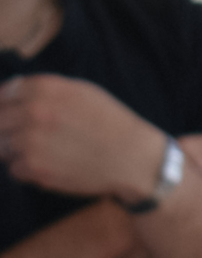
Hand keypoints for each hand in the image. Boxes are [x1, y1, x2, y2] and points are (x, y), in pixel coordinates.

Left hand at [0, 75, 169, 201]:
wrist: (133, 158)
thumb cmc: (110, 123)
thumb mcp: (83, 92)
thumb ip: (45, 88)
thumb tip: (9, 89)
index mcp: (47, 89)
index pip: (5, 94)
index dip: (7, 104)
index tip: (14, 113)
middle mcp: (35, 112)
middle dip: (8, 128)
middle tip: (32, 136)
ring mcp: (32, 141)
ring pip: (1, 146)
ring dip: (16, 149)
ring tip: (44, 151)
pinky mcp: (34, 168)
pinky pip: (14, 168)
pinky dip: (27, 169)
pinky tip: (51, 164)